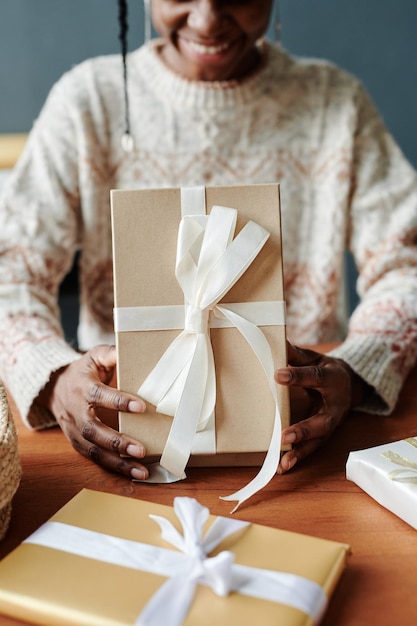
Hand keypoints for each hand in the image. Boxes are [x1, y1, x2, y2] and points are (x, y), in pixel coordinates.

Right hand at [38, 345, 148, 478]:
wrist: (54, 387)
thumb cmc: (83, 371)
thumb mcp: (94, 356)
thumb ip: (111, 353)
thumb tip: (131, 350)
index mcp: (82, 388)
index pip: (99, 395)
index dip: (118, 401)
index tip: (141, 406)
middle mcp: (76, 412)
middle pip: (94, 430)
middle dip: (117, 441)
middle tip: (141, 449)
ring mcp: (75, 431)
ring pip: (94, 450)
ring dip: (118, 462)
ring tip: (141, 471)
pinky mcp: (77, 443)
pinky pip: (95, 458)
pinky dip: (113, 467)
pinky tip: (132, 473)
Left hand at [275, 342, 368, 472]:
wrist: (350, 384)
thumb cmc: (326, 369)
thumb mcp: (315, 358)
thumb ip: (296, 354)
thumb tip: (276, 342)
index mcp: (333, 379)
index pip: (316, 377)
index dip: (298, 376)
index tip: (278, 374)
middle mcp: (336, 405)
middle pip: (322, 420)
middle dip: (304, 429)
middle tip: (284, 436)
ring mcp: (332, 423)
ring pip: (318, 440)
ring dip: (301, 451)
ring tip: (283, 461)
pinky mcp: (325, 435)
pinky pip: (312, 448)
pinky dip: (299, 458)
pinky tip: (283, 467)